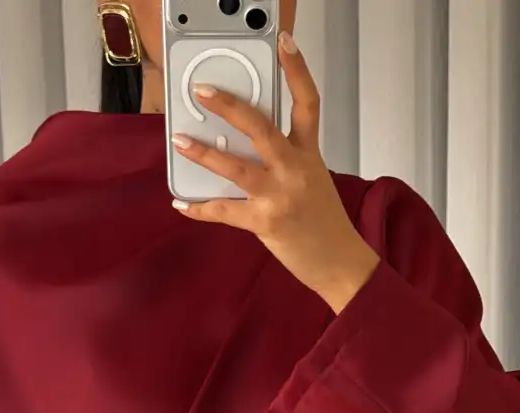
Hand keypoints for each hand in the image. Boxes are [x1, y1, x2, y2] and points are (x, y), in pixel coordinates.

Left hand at [170, 32, 379, 313]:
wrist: (339, 262)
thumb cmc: (324, 222)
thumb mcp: (312, 179)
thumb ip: (286, 159)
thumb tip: (242, 146)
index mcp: (309, 154)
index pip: (307, 103)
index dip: (296, 69)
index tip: (284, 43)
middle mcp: (295, 170)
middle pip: (261, 128)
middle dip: (230, 107)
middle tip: (203, 91)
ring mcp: (279, 196)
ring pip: (236, 169)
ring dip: (204, 155)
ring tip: (180, 141)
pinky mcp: (265, 223)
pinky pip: (225, 212)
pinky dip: (200, 208)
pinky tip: (181, 203)